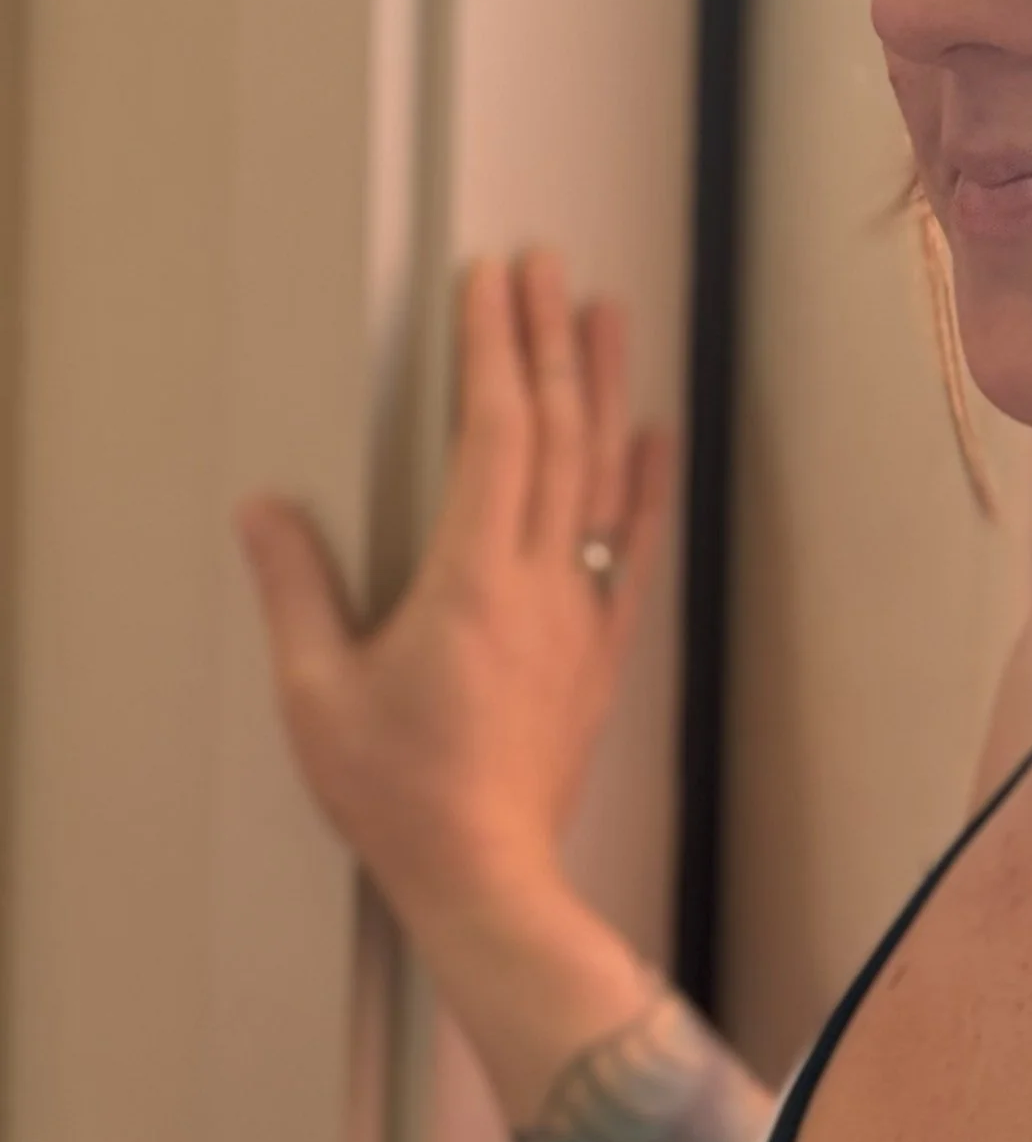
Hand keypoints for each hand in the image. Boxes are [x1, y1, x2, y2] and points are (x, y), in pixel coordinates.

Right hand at [236, 245, 677, 936]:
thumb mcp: (318, 694)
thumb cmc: (401, 795)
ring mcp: (581, 611)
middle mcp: (542, 580)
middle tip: (549, 265)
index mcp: (472, 579)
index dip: (493, 348)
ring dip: (604, 387)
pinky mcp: (600, 648)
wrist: (488, 876)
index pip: (494, 432)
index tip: (491, 282)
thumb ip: (296, 591)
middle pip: (556, 433)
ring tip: (607, 313)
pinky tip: (655, 436)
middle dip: (549, 340)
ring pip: (605, 475)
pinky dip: (648, 485)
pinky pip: (635, 547)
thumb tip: (266, 510)